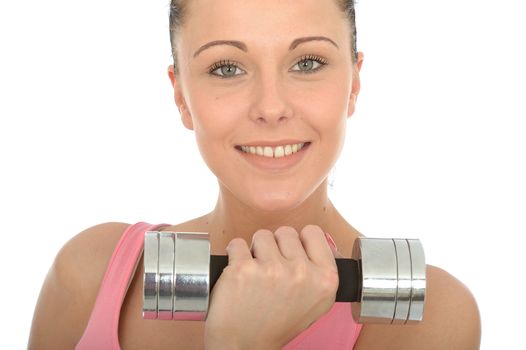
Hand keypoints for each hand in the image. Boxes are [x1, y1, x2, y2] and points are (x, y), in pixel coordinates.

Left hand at [203, 225, 339, 349]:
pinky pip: (237, 244)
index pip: (313, 232)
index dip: (299, 241)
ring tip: (255, 275)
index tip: (291, 254)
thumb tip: (316, 239)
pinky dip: (233, 255)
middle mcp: (302, 273)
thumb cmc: (276, 323)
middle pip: (286, 232)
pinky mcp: (243, 269)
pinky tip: (238, 276)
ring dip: (254, 250)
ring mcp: (272, 270)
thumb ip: (318, 270)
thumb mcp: (315, 301)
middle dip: (276, 246)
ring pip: (262, 235)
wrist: (244, 345)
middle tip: (271, 271)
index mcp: (326, 280)